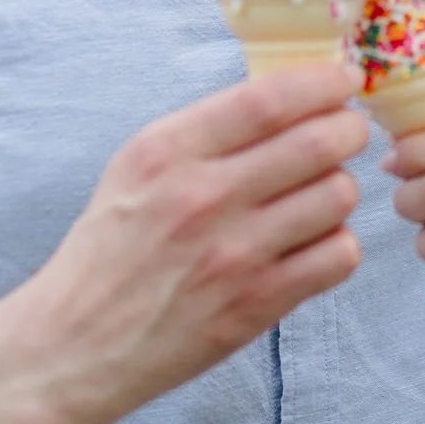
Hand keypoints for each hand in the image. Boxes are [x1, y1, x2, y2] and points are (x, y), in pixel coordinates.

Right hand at [13, 61, 366, 423]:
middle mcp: (203, 197)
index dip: (323, 83)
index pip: (270, 99)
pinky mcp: (256, 305)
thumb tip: (290, 95)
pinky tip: (314, 243)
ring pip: (338, 196)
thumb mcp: (137, 167)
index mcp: (169, 151)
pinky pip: (338, 256)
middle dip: (349, 130)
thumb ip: (206, 131)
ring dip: (341, 188)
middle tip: (346, 134)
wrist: (75, 343)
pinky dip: (338, 243)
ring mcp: (234, 254)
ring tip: (320, 194)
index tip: (343, 80)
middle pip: (320, 142)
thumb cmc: (112, 247)